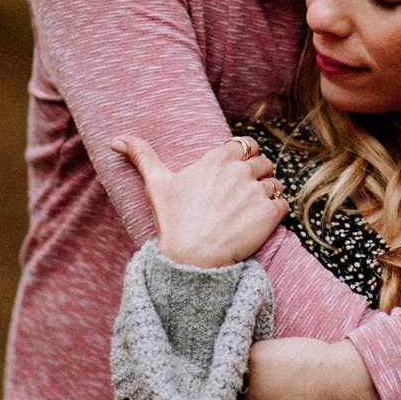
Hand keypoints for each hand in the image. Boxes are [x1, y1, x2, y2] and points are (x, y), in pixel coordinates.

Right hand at [112, 134, 286, 268]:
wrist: (191, 259)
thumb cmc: (173, 221)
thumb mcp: (156, 184)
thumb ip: (142, 156)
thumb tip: (115, 140)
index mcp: (218, 159)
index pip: (246, 144)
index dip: (246, 155)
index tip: (239, 169)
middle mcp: (240, 171)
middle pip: (264, 162)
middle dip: (259, 175)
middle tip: (245, 194)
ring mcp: (257, 192)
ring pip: (276, 183)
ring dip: (269, 193)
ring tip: (253, 210)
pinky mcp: (270, 214)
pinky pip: (284, 204)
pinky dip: (278, 211)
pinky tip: (262, 222)